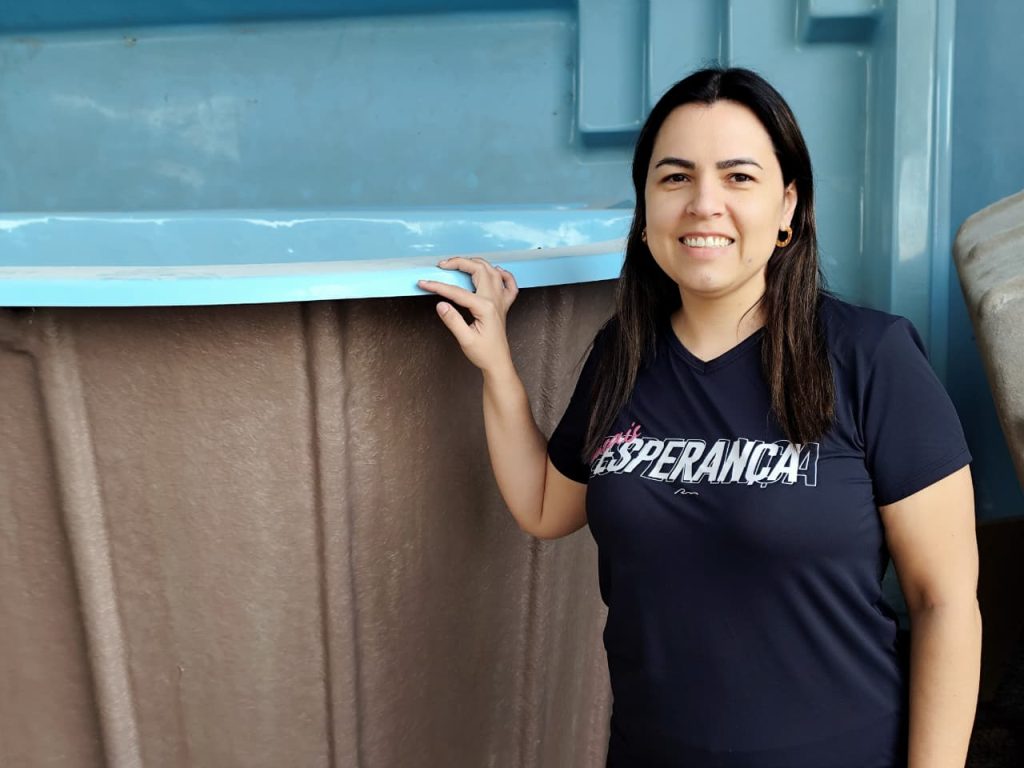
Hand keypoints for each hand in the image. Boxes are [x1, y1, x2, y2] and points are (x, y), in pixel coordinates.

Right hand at [418, 257, 518, 372]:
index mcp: (485, 307)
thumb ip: (453, 320)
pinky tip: (495, 271)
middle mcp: (495, 299)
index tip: (424, 283)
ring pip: (492, 271)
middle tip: (442, 265)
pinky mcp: (503, 304)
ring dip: (476, 263)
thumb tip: (441, 304)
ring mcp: (501, 300)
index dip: (438, 286)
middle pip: (479, 270)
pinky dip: (503, 274)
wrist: (498, 362)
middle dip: (459, 262)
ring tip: (459, 263)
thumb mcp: (465, 339)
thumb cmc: (484, 353)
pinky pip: (509, 284)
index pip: (457, 291)